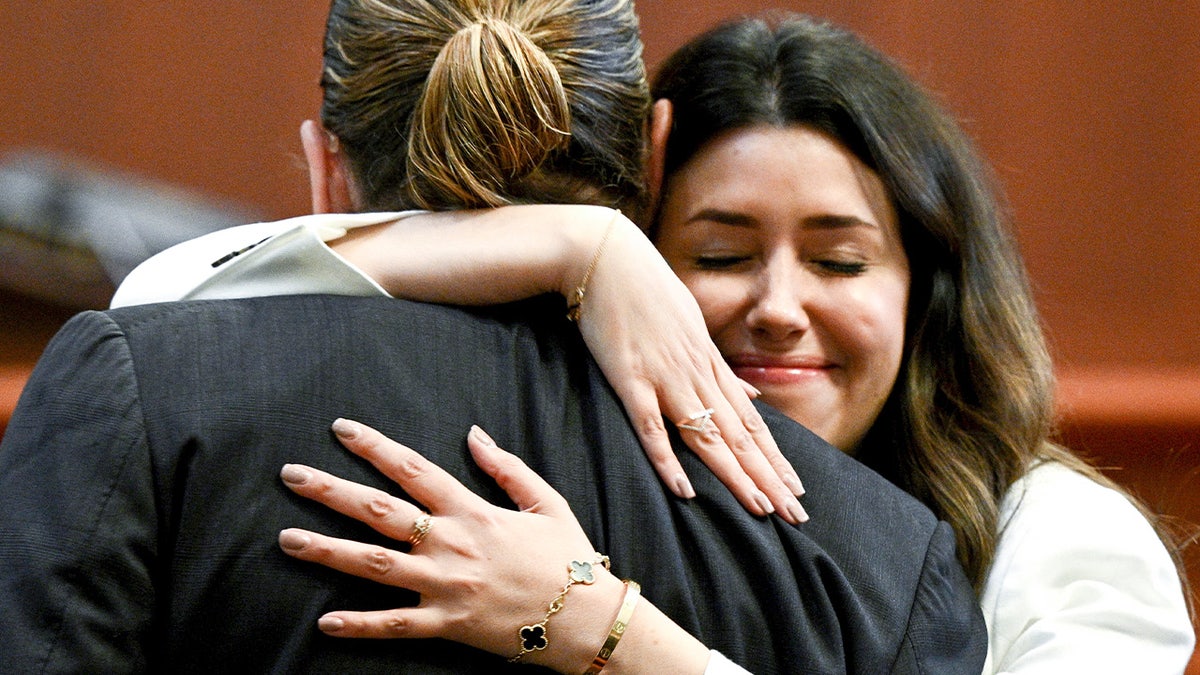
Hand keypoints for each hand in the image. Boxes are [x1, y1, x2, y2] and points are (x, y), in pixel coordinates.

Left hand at [277, 419, 625, 671]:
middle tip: (291, 475)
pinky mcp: (446, 624)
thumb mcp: (545, 502)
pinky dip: (359, 624)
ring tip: (286, 539)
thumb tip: (473, 434)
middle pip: (379, 512)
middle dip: (331, 491)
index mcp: (472, 511)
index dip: (374, 446)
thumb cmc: (567, 559)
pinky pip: (395, 624)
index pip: (412, 469)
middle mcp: (451, 544)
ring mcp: (445, 585)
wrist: (585, 619)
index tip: (340, 429)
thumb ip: (506, 467)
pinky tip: (324, 622)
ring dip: (327, 551)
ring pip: (374, 565)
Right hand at [566, 213, 806, 523]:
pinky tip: (683, 489)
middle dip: (769, 478)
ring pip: (707, 436)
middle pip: (739, 437)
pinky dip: (667, 460)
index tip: (796, 491)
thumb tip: (753, 396)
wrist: (606, 257)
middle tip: (796, 515)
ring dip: (735, 476)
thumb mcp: (695, 325)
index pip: (751, 422)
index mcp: (710, 365)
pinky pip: (650, 427)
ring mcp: (665, 377)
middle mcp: (696, 375)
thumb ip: (721, 367)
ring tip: (760, 509)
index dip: (774, 459)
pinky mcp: (630, 379)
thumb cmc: (647, 291)